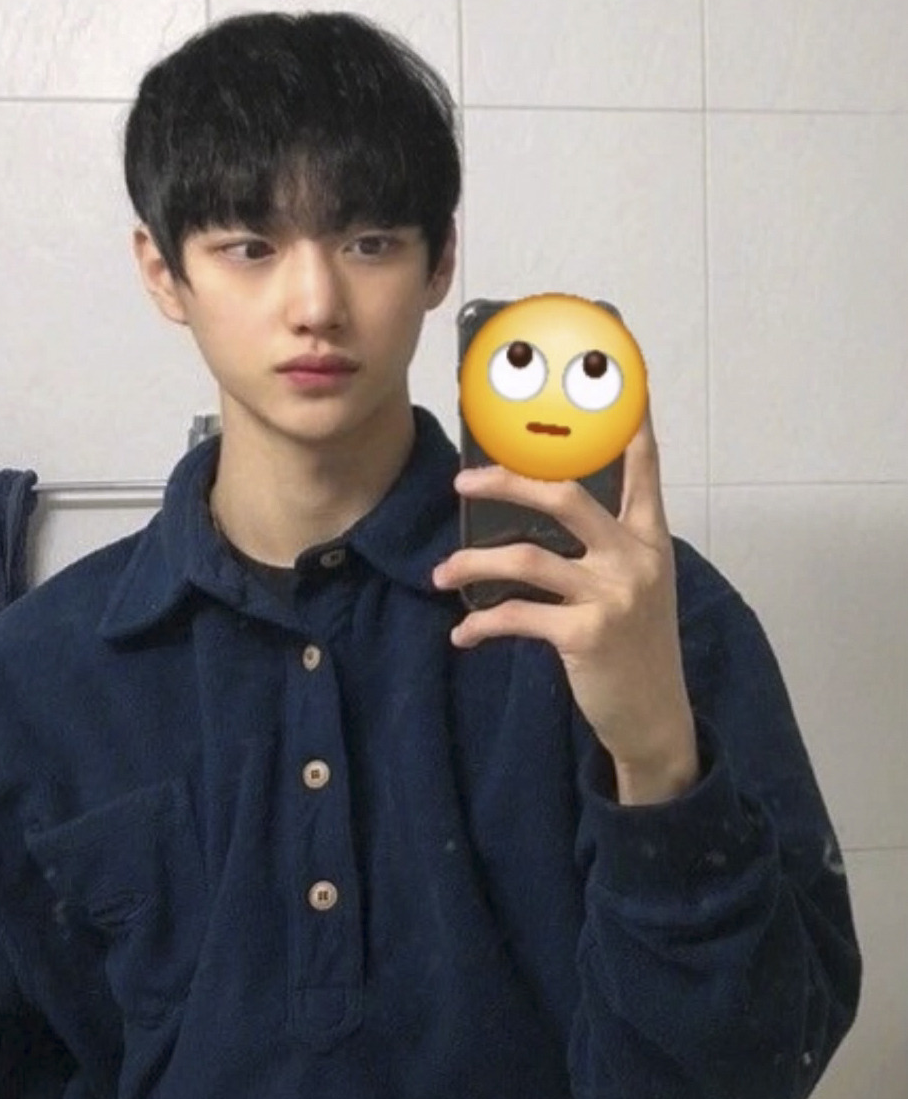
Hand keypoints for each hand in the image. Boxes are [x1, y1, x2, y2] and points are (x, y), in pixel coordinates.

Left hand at [432, 405, 698, 803]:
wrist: (655, 717)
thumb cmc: (636, 647)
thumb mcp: (637, 588)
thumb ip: (608, 547)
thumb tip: (548, 512)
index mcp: (649, 539)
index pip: (641, 467)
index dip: (626, 424)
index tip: (614, 382)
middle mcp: (634, 559)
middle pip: (566, 496)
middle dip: (508, 481)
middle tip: (463, 482)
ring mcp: (612, 596)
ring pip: (528, 558)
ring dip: (474, 565)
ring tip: (443, 575)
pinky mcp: (585, 636)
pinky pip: (517, 616)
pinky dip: (481, 624)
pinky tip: (463, 635)